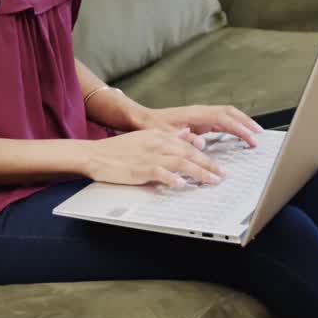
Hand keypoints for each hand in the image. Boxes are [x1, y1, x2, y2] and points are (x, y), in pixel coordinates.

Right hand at [82, 127, 225, 187]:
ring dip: (199, 172)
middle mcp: (157, 144)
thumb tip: (186, 133)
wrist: (95, 154)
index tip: (217, 166)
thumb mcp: (145, 137)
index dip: (205, 155)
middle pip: (189, 154)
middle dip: (208, 165)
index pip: (188, 146)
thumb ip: (167, 136)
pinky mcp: (140, 168)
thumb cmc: (118, 150)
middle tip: (222, 175)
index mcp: (158, 136)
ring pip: (180, 163)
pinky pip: (160, 173)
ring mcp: (149, 156)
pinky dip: (172, 178)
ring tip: (212, 181)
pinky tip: (182, 184)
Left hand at [141, 104, 263, 147]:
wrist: (143, 119)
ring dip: (241, 123)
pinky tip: (238, 134)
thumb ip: (183, 139)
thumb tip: (202, 143)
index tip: (251, 138)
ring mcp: (201, 115)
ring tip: (254, 134)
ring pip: (227, 115)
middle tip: (259, 134)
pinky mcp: (199, 120)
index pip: (224, 118)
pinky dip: (233, 126)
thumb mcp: (166, 135)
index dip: (239, 128)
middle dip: (246, 122)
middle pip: (230, 112)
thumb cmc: (153, 127)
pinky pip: (221, 121)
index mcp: (195, 114)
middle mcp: (200, 112)